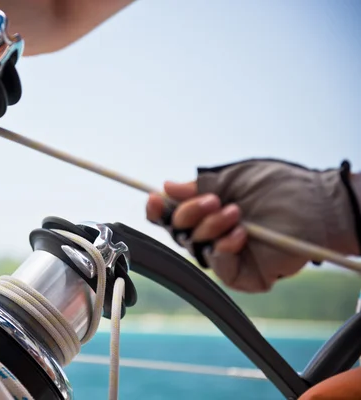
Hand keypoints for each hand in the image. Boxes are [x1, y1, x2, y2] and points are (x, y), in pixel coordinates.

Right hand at [146, 159, 360, 292]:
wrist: (319, 208)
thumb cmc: (281, 188)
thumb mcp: (235, 179)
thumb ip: (201, 186)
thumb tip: (167, 186)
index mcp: (206, 209)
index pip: (171, 214)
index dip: (157, 209)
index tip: (154, 198)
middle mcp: (211, 232)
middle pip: (177, 230)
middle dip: (189, 214)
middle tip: (214, 201)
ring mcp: (224, 253)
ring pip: (196, 246)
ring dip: (212, 227)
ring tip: (237, 213)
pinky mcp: (240, 273)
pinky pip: (218, 266)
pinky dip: (225, 248)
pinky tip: (242, 235)